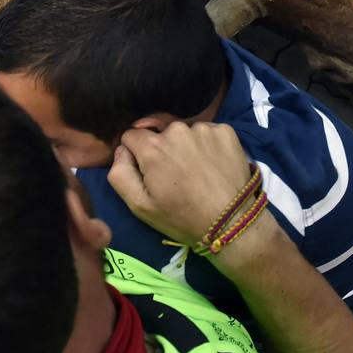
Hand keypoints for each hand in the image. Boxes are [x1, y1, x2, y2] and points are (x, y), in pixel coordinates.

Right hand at [109, 122, 254, 247]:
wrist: (232, 223)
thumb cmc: (182, 218)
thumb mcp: (139, 205)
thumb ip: (120, 173)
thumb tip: (122, 149)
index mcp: (152, 146)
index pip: (132, 135)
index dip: (136, 154)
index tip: (148, 172)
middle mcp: (177, 129)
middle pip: (160, 132)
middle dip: (162, 149)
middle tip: (175, 176)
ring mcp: (204, 128)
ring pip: (185, 132)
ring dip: (186, 146)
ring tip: (196, 172)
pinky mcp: (226, 131)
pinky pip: (208, 132)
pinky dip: (208, 145)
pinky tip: (213, 165)